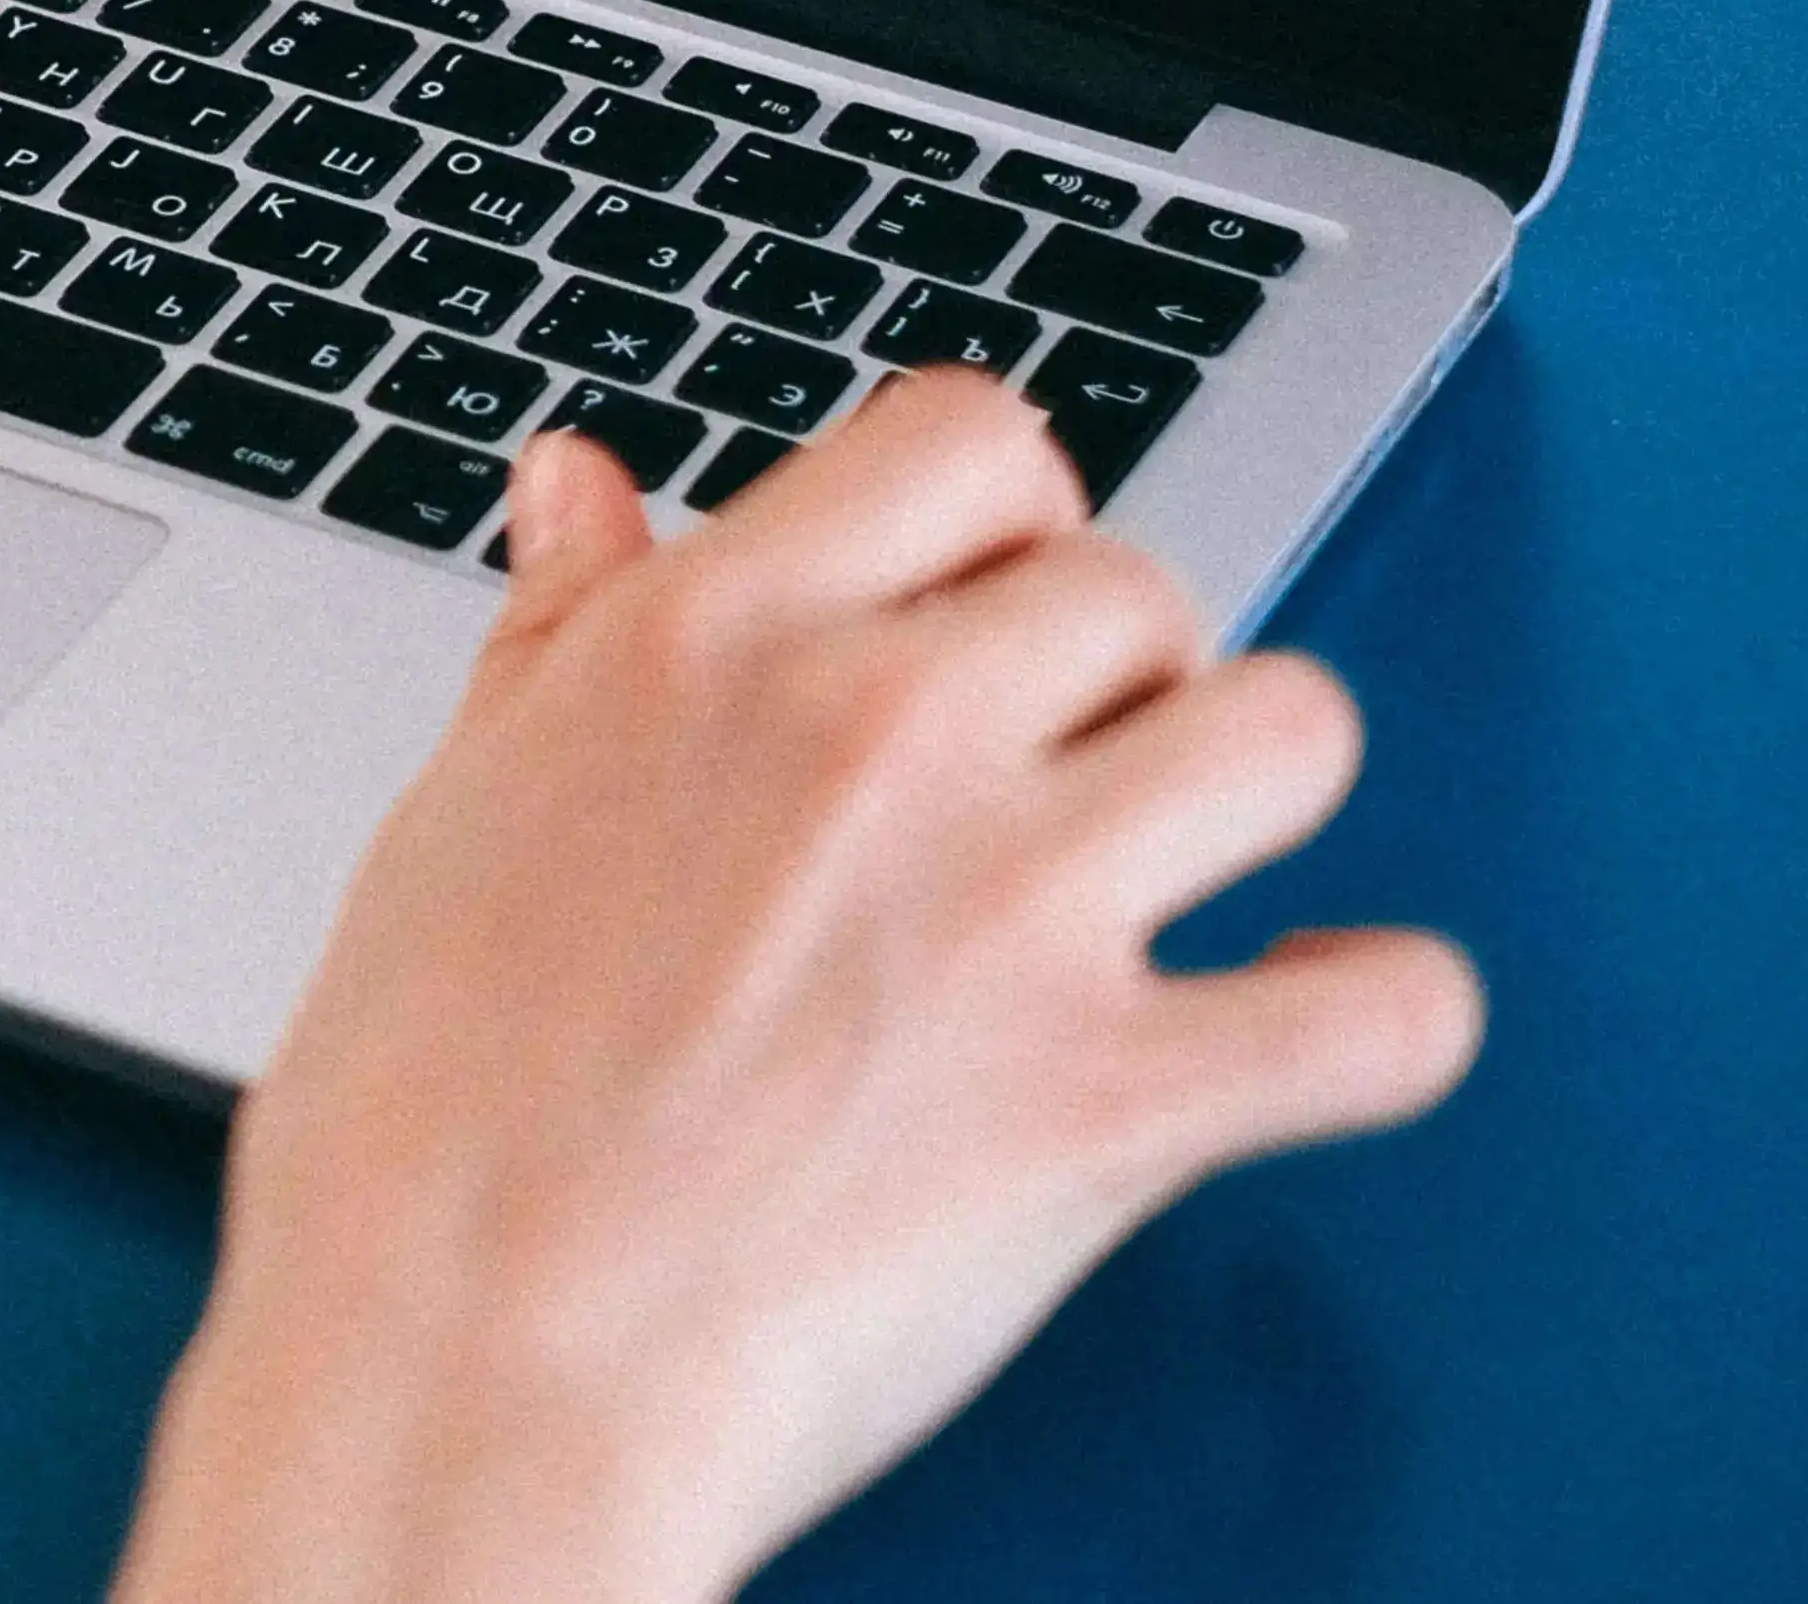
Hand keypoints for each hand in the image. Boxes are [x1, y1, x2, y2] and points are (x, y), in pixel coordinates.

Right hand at [115, 372, 1479, 1603]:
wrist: (458, 1364)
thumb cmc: (422, 1123)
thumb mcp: (457, 808)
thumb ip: (563, 630)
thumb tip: (585, 484)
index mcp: (707, 641)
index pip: (968, 442)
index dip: (1000, 523)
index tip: (984, 604)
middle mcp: (877, 730)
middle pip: (1139, 587)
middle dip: (1113, 682)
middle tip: (1048, 789)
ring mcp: (1013, 908)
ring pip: (1292, 734)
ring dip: (1251, 801)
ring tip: (1182, 876)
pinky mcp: (1119, 1099)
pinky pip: (1385, 1012)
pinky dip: (1381, 1018)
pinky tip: (1314, 1022)